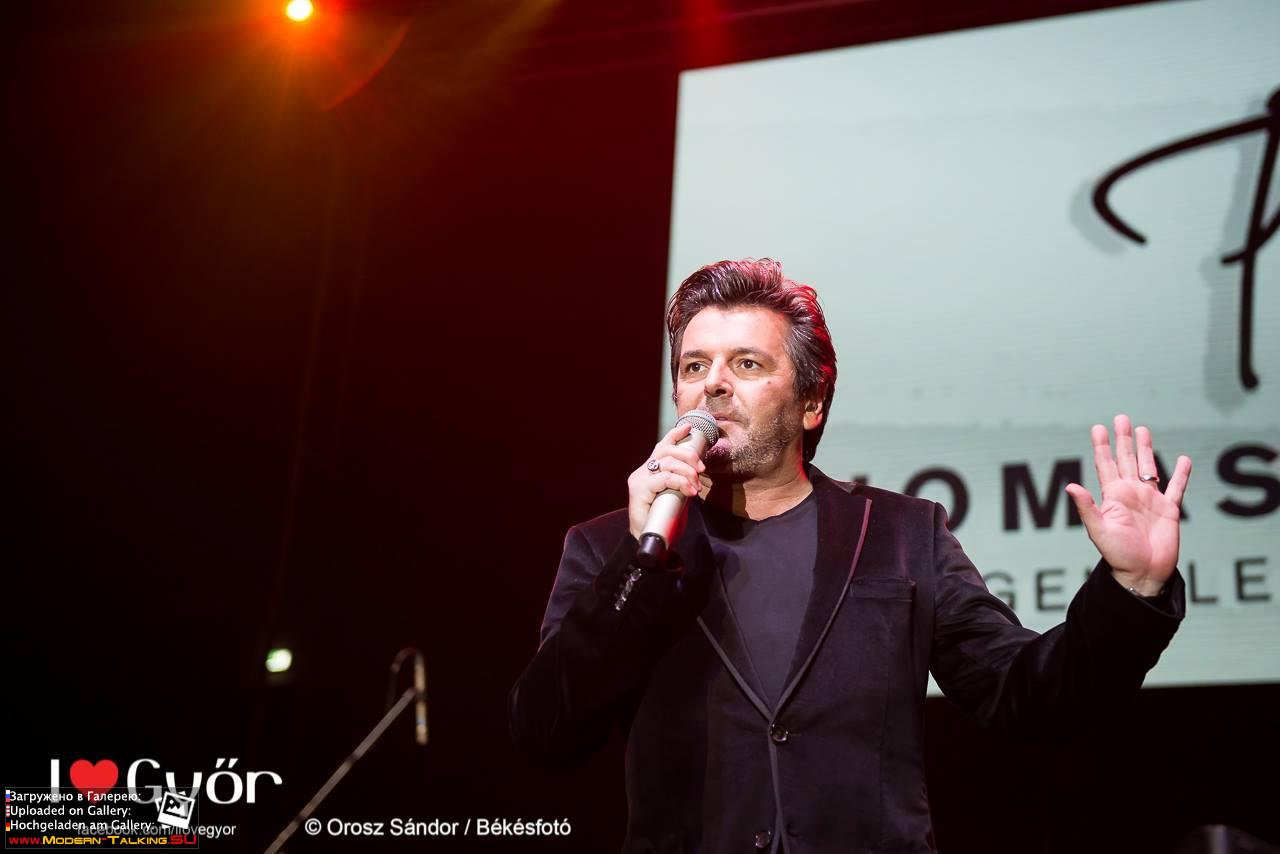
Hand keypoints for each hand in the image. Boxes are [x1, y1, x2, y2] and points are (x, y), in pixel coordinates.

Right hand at [627, 421, 705, 540]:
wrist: (649, 542)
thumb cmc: (663, 520)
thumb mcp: (677, 496)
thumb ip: (682, 482)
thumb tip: (697, 471)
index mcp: (650, 471)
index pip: (661, 446)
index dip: (675, 435)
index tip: (689, 427)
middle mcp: (642, 472)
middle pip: (666, 451)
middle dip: (688, 456)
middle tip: (701, 470)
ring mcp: (639, 480)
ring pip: (667, 463)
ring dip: (687, 472)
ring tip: (696, 486)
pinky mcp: (639, 490)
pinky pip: (664, 478)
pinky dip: (680, 482)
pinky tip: (690, 491)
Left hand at [1065, 414, 1191, 594]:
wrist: (1143, 573)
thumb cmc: (1118, 555)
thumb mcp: (1099, 530)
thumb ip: (1086, 508)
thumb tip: (1070, 486)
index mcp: (1113, 497)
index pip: (1105, 465)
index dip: (1101, 446)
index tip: (1098, 428)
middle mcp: (1131, 494)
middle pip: (1126, 460)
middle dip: (1123, 439)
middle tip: (1121, 418)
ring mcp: (1150, 500)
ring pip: (1149, 468)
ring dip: (1146, 449)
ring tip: (1143, 430)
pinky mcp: (1169, 510)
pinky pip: (1176, 488)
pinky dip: (1181, 474)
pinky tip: (1183, 459)